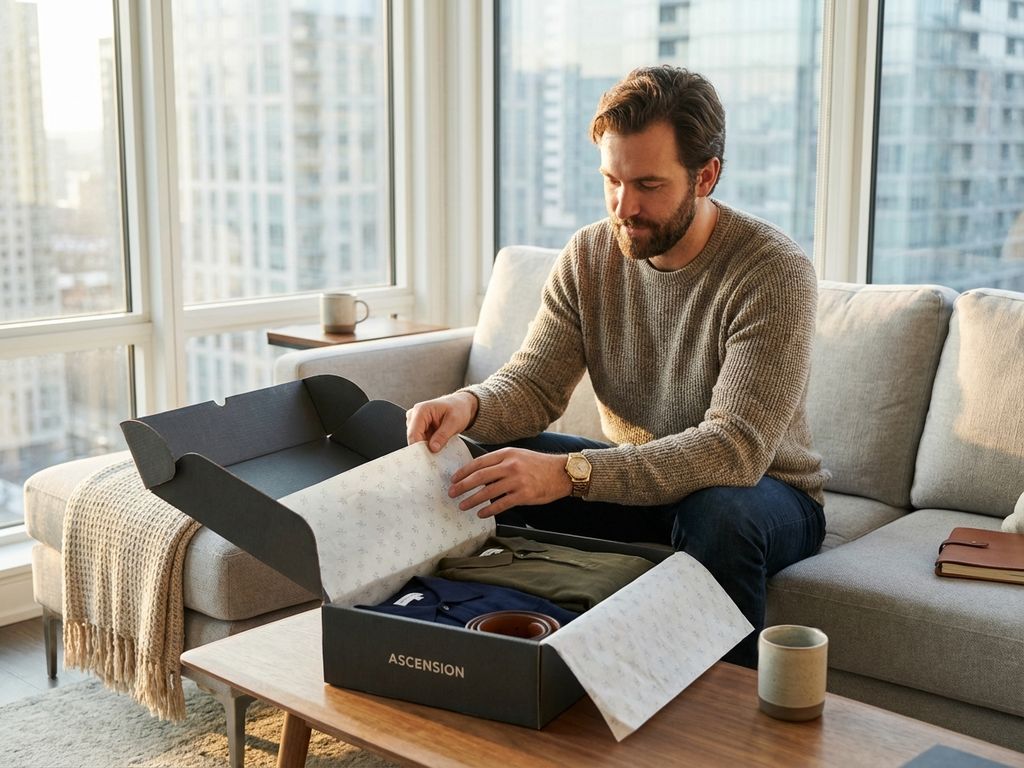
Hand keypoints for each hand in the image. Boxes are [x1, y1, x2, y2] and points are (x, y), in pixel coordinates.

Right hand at [406, 392, 478, 451]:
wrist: (461, 405)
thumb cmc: (458, 409)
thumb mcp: (454, 422)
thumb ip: (443, 435)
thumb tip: (432, 448)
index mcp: (421, 410)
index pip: (413, 433)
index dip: (419, 447)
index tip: (428, 458)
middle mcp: (414, 415)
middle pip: (413, 438)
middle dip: (423, 448)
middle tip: (435, 457)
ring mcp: (415, 421)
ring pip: (416, 440)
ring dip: (426, 447)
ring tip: (439, 449)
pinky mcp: (419, 427)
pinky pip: (420, 440)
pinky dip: (428, 445)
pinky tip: (437, 447)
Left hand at [449, 448, 571, 517]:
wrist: (562, 473)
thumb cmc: (539, 465)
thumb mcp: (518, 455)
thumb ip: (500, 461)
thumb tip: (480, 471)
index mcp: (507, 454)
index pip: (479, 462)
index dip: (464, 472)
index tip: (454, 479)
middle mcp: (510, 466)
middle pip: (479, 477)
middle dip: (462, 486)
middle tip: (452, 493)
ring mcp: (517, 481)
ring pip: (488, 492)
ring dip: (472, 500)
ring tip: (463, 505)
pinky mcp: (523, 495)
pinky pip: (501, 504)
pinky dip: (489, 510)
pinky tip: (481, 513)